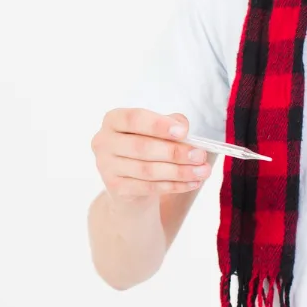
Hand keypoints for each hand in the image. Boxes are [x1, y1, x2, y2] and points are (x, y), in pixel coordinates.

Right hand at [90, 108, 214, 201]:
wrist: (130, 184)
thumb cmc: (147, 148)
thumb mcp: (158, 131)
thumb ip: (171, 123)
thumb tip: (183, 127)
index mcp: (113, 119)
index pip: (134, 118)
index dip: (158, 125)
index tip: (184, 132)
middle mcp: (103, 141)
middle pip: (142, 147)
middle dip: (175, 152)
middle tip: (200, 155)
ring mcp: (106, 166)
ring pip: (147, 170)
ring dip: (179, 171)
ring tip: (202, 171)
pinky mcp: (115, 188)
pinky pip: (148, 187)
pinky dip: (174, 185)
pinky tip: (192, 183)